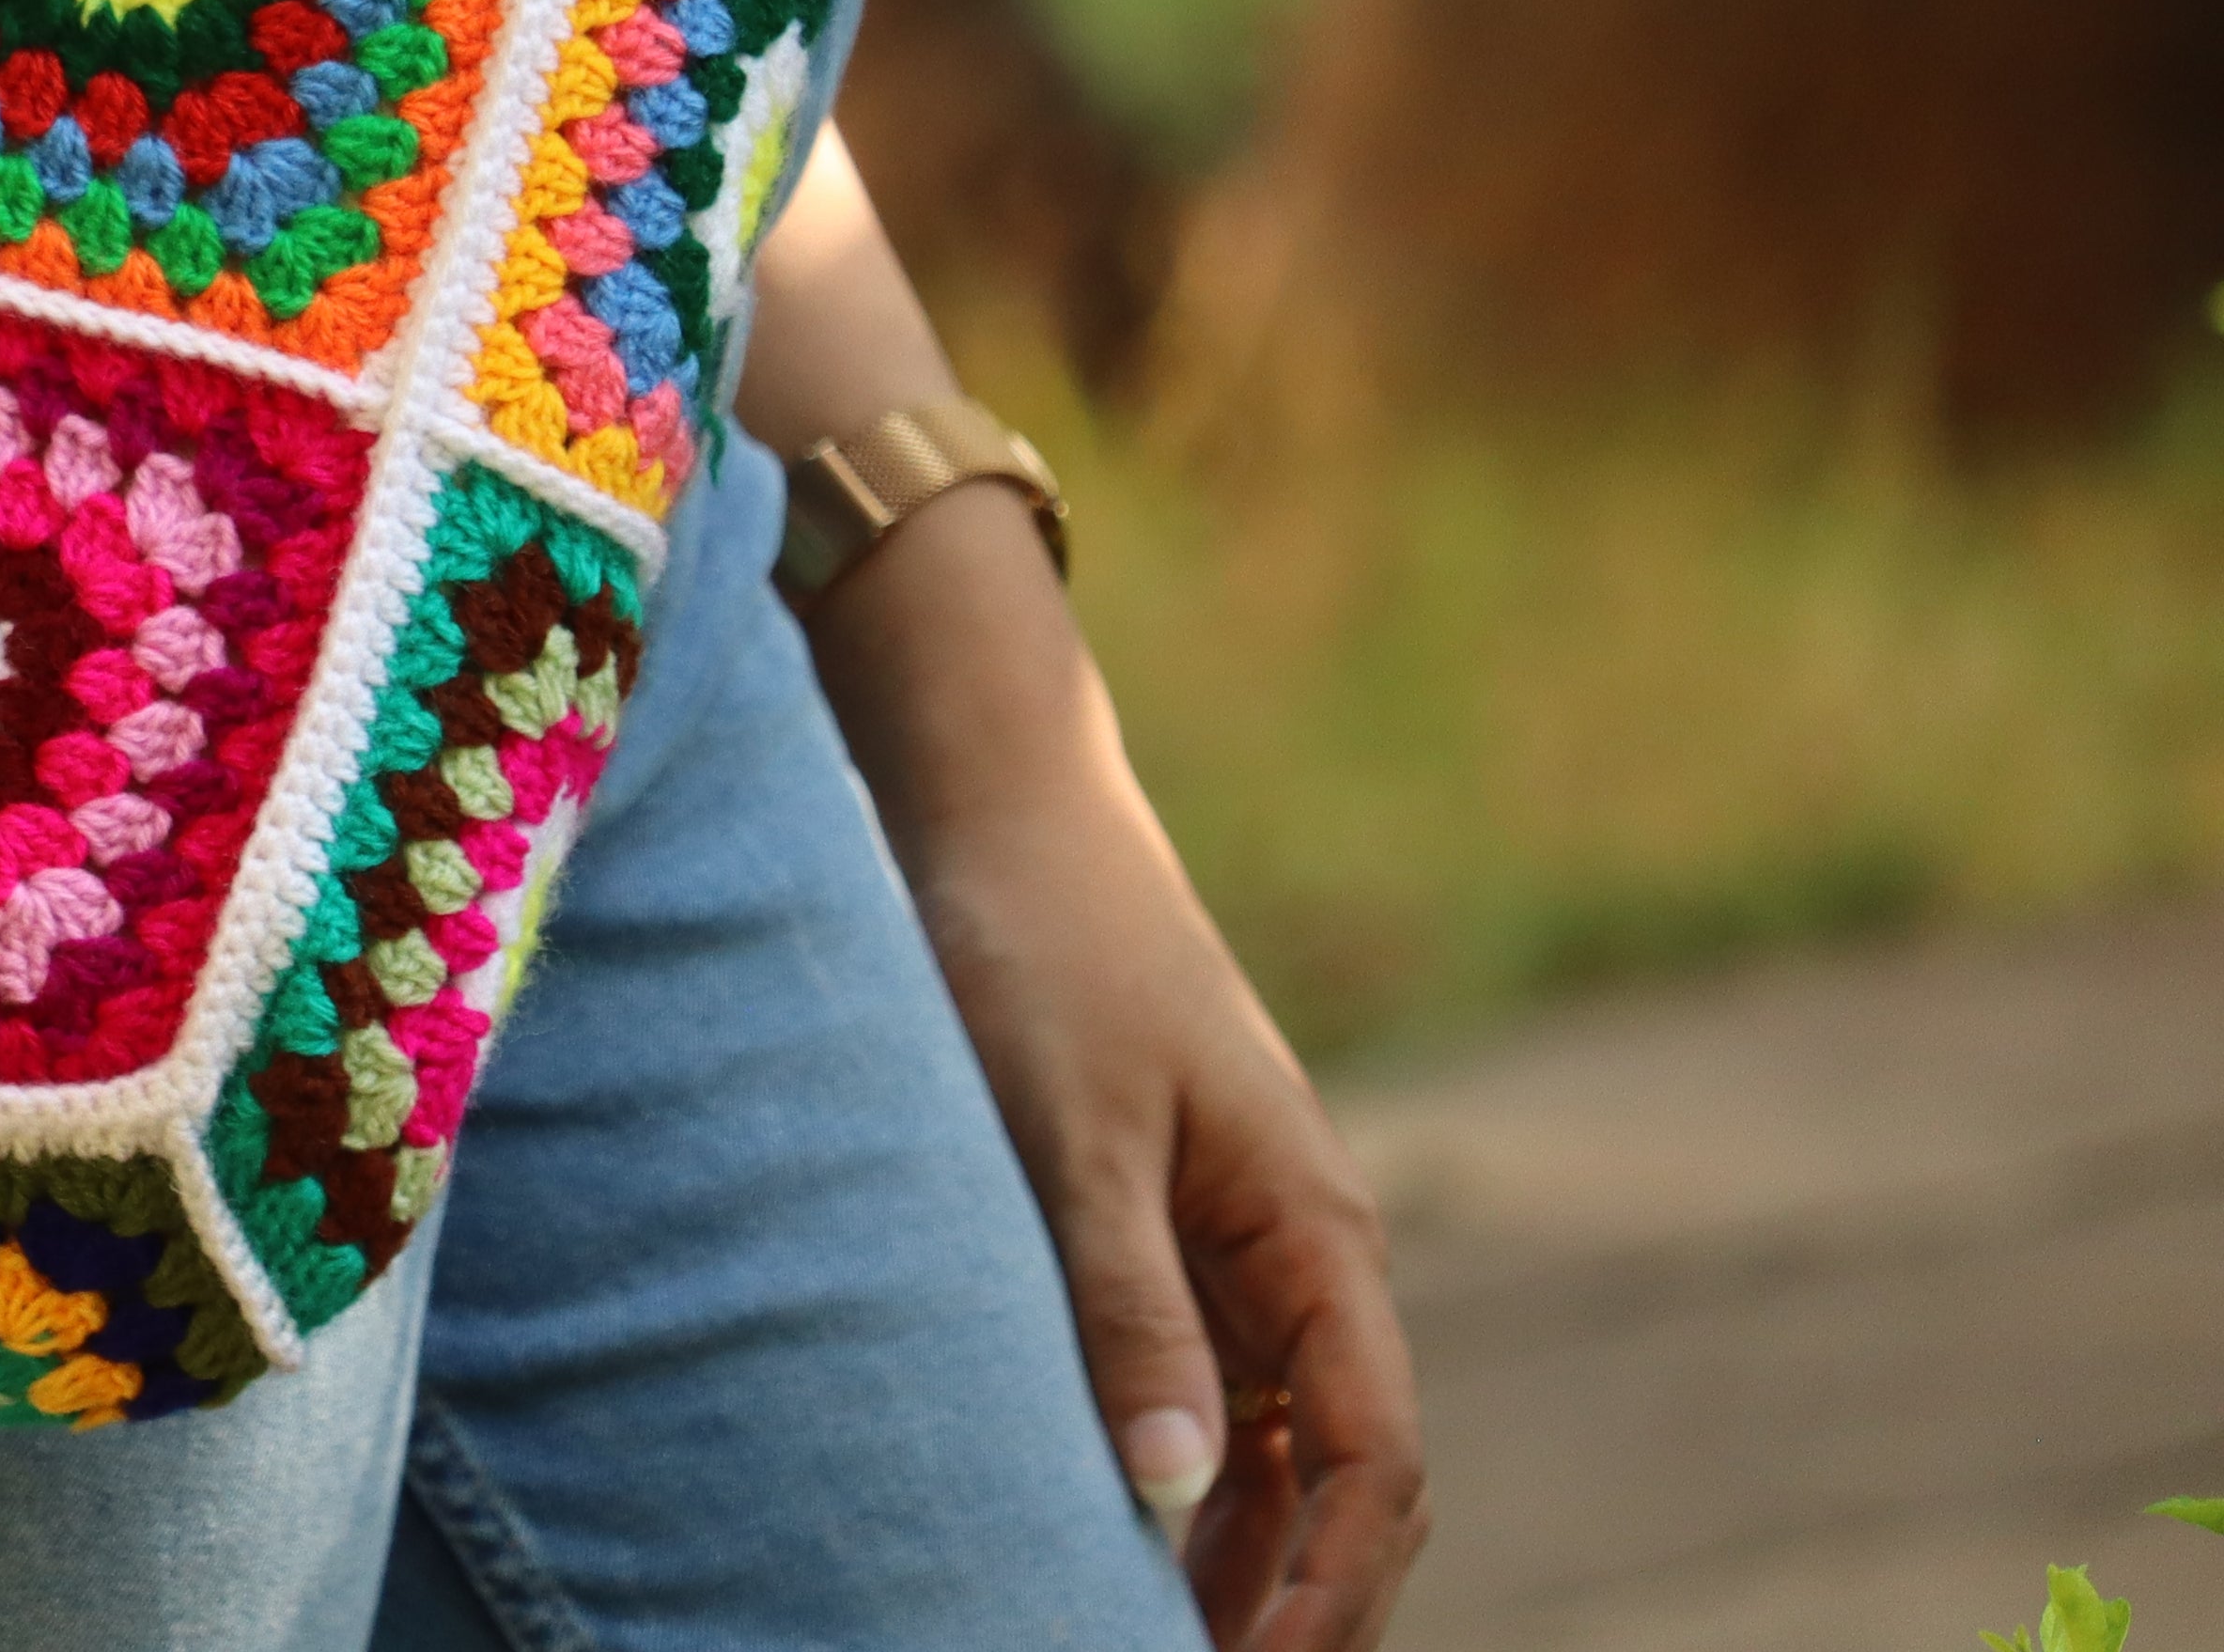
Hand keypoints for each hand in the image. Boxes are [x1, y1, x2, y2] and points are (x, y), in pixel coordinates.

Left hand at [811, 490, 1431, 1651]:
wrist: (1000, 803)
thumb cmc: (1038, 946)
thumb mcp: (1071, 1130)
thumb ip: (1123, 1301)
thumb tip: (1165, 1488)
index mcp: (1316, 1227)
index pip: (1371, 1457)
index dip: (1328, 1585)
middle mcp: (1302, 1248)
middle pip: (1347, 1473)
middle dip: (1301, 1596)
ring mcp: (1238, 1241)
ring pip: (1279, 1443)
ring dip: (1242, 1552)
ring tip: (1154, 1638)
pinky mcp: (1165, 1223)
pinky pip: (1211, 1384)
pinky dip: (1190, 1476)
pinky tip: (1126, 1540)